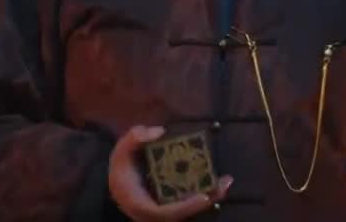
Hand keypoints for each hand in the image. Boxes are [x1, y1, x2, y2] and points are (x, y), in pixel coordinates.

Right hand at [108, 125, 232, 221]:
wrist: (120, 188)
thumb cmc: (120, 172)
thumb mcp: (119, 153)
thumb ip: (133, 139)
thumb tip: (159, 131)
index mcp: (142, 206)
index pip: (166, 213)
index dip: (186, 207)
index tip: (204, 197)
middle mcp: (155, 215)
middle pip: (184, 214)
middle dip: (206, 200)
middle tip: (224, 184)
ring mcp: (165, 213)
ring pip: (190, 210)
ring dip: (210, 197)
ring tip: (226, 181)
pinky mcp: (172, 209)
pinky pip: (190, 204)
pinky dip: (205, 195)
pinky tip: (218, 182)